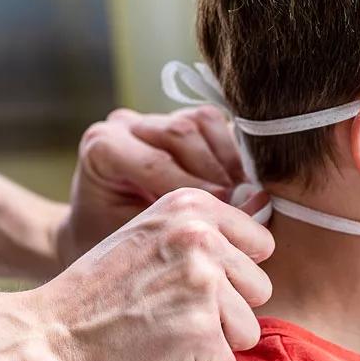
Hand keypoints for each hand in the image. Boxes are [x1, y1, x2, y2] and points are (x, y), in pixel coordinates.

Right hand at [28, 188, 273, 360]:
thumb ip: (204, 231)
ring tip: (165, 329)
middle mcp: (202, 236)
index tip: (192, 280)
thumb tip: (267, 222)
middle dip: (225, 309)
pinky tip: (158, 351)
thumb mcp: (151, 236)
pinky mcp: (200, 329)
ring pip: (248, 329)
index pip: (260, 244)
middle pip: (260, 288)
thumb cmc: (100, 291)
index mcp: (192, 206)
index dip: (231, 272)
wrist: (49, 336)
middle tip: (172, 309)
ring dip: (212, 340)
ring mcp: (203, 281)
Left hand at [56, 106, 244, 267]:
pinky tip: (239, 184)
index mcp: (102, 147)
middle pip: (180, 131)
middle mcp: (126, 125)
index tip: (220, 215)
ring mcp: (154, 118)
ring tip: (241, 197)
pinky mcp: (179, 119)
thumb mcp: (144, 238)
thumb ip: (190, 220)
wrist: (102, 230)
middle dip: (213, 172)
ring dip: (227, 161)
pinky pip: (214, 123)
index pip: (155, 160)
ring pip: (200, 121)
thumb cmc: (116, 242)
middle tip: (236, 207)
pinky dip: (232, 152)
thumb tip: (257, 204)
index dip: (194, 187)